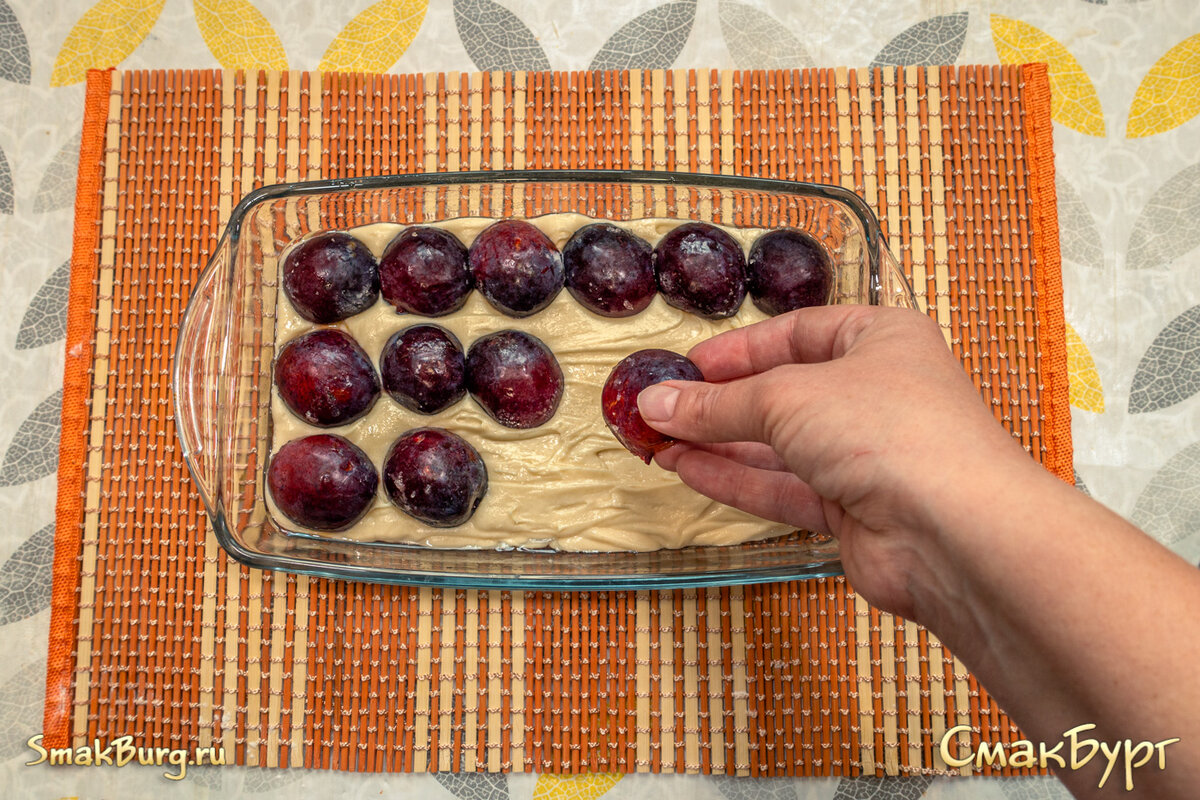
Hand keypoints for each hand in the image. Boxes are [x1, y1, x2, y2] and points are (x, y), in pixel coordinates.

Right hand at [637, 304, 1036, 619]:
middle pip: (783, 392)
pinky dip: (734, 480)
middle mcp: (877, 394)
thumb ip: (718, 404)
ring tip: (658, 443)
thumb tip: (658, 402)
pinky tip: (687, 471)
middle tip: (660, 410)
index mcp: (880, 340)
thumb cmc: (892, 432)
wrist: (954, 533)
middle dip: (719, 403)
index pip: (796, 333)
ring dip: (718, 444)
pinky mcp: (854, 510)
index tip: (684, 367)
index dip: (738, 350)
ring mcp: (866, 456)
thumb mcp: (789, 397)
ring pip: (778, 446)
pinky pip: (783, 488)